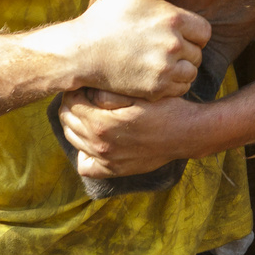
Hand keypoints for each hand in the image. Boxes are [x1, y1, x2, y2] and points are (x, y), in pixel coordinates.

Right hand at [52, 0, 208, 100]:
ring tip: (162, 62)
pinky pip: (180, 89)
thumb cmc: (105, 16)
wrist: (82, 52)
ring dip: (181, 68)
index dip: (192, 32)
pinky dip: (173, 84)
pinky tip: (157, 74)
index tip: (176, 33)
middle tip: (164, 47)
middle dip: (186, 50)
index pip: (204, 31)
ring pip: (191, 72)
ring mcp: (165, 69)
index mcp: (172, 19)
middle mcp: (173, 45)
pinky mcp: (156, 89)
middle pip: (198, 53)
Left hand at [59, 88, 208, 177]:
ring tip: (87, 112)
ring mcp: (107, 161)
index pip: (70, 104)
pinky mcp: (115, 170)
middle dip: (71, 105)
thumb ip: (107, 93)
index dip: (73, 90)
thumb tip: (85, 91)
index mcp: (102, 124)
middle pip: (67, 121)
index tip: (82, 84)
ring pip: (73, 140)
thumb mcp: (138, 93)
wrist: (186, 133)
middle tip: (82, 95)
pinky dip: (84, 152)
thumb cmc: (164, 107)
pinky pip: (85, 165)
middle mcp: (100, 146)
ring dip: (74, 124)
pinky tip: (93, 139)